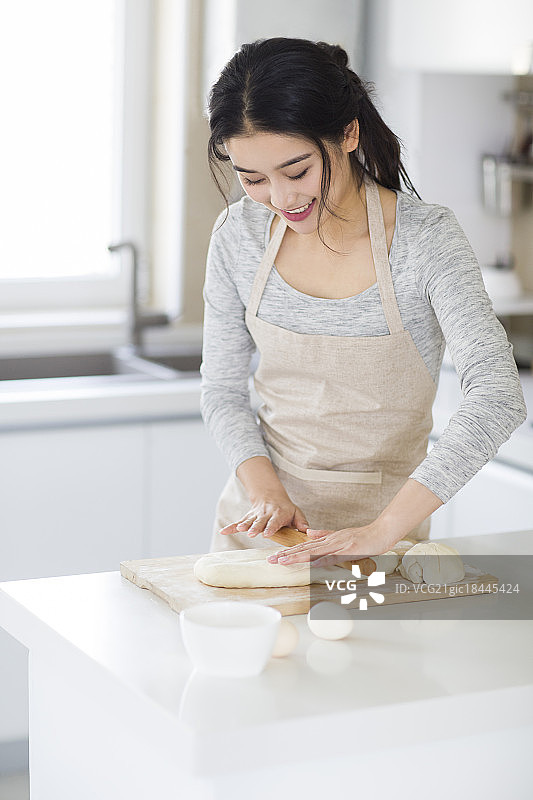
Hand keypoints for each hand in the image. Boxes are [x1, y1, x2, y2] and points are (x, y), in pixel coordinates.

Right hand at [219, 495, 308, 538]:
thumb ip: (301, 522)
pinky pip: (238, 522)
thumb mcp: (296, 513)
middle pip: (260, 522)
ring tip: (238, 531)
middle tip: (252, 534)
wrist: (270, 496)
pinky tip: (223, 532)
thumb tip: (307, 531)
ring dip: (244, 526)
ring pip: (249, 521)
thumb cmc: (286, 509)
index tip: (267, 533)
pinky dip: (230, 527)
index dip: (271, 527)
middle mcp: (266, 514)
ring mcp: (255, 515)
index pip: (274, 521)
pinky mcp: (248, 517)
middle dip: (256, 527)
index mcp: (278, 514)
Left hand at [266, 523, 393, 565]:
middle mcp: (330, 541)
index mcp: (328, 539)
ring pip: (314, 551)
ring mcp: (339, 544)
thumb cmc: (363, 536)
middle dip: (287, 555)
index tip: (276, 556)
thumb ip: (324, 534)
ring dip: (298, 557)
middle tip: (271, 560)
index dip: (289, 551)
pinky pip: (334, 556)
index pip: (305, 546)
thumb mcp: (340, 534)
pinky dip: (322, 559)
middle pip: (305, 548)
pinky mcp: (349, 549)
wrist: (381, 532)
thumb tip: (307, 533)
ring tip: (283, 561)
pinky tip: (312, 564)